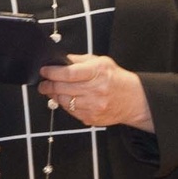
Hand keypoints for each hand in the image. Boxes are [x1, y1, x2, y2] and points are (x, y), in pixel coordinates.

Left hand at [37, 54, 153, 130]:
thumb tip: (60, 60)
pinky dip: (65, 105)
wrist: (133, 99)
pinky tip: (67, 99)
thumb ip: (79, 60)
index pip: (69, 73)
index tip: (44, 71)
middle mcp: (96, 90)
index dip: (52, 72)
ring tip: (53, 91)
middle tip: (43, 83)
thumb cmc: (115, 79)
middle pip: (62, 88)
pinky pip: (70, 112)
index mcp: (97, 72)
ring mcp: (93, 106)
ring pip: (64, 101)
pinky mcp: (91, 118)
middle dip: (48, 85)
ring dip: (55, 96)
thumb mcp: (101, 62)